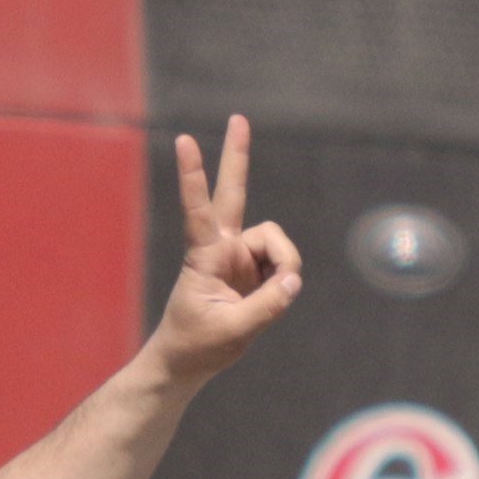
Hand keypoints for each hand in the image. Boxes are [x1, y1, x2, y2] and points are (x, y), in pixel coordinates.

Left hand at [152, 116, 305, 379]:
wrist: (188, 361)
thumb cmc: (198, 345)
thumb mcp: (234, 332)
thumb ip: (268, 306)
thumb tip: (294, 280)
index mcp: (204, 256)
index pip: (196, 208)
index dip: (193, 176)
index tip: (183, 140)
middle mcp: (222, 247)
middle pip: (233, 192)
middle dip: (237, 156)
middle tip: (238, 118)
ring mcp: (238, 255)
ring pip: (277, 242)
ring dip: (286, 264)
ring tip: (279, 294)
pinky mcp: (253, 269)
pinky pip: (283, 264)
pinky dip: (285, 281)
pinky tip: (272, 297)